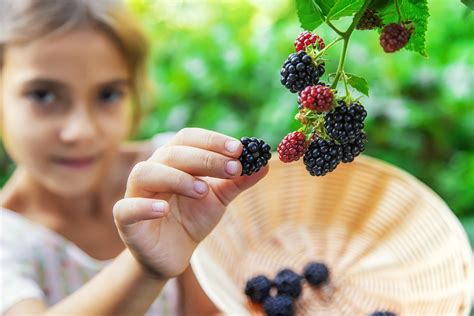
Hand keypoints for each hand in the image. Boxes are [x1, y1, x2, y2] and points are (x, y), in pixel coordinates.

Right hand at [113, 128, 268, 278]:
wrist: (173, 254)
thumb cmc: (192, 219)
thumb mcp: (219, 199)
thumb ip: (238, 182)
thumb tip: (265, 164)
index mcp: (173, 160)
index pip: (188, 139)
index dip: (212, 141)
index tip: (239, 148)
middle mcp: (153, 170)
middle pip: (172, 153)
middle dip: (205, 158)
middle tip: (233, 167)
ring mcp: (136, 194)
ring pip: (146, 173)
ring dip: (177, 178)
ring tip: (203, 190)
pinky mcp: (125, 219)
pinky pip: (127, 208)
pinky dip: (143, 207)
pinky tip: (163, 210)